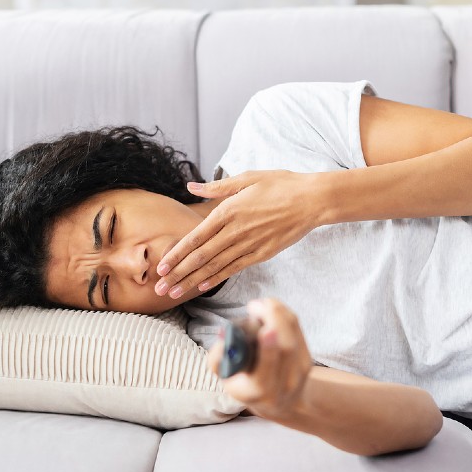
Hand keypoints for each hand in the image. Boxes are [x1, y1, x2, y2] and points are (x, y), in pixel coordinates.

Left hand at [154, 169, 319, 297]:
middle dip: (177, 274)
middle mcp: (235, 231)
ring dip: (192, 281)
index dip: (176, 255)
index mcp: (228, 210)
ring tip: (174, 293)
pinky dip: (217, 278)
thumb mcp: (248, 178)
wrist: (312, 200)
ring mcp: (249, 244)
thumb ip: (217, 186)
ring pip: (215, 267)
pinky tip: (203, 287)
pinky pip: (235, 269)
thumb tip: (191, 186)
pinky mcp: (262, 253)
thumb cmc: (281, 185)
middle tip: (159, 288)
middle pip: (200, 257)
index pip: (195, 238)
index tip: (160, 267)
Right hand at [207, 298, 313, 422]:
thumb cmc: (246, 385)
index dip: (268, 350)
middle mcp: (284, 384)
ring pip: (293, 334)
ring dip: (278, 313)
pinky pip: (298, 330)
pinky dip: (284, 314)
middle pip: (286, 348)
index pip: (266, 372)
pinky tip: (271, 309)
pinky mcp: (307, 358)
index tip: (267, 330)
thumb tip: (223, 334)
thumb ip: (218, 359)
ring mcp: (299, 371)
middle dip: (274, 320)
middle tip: (253, 306)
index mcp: (260, 391)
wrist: (279, 401)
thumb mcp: (227, 378)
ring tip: (260, 305)